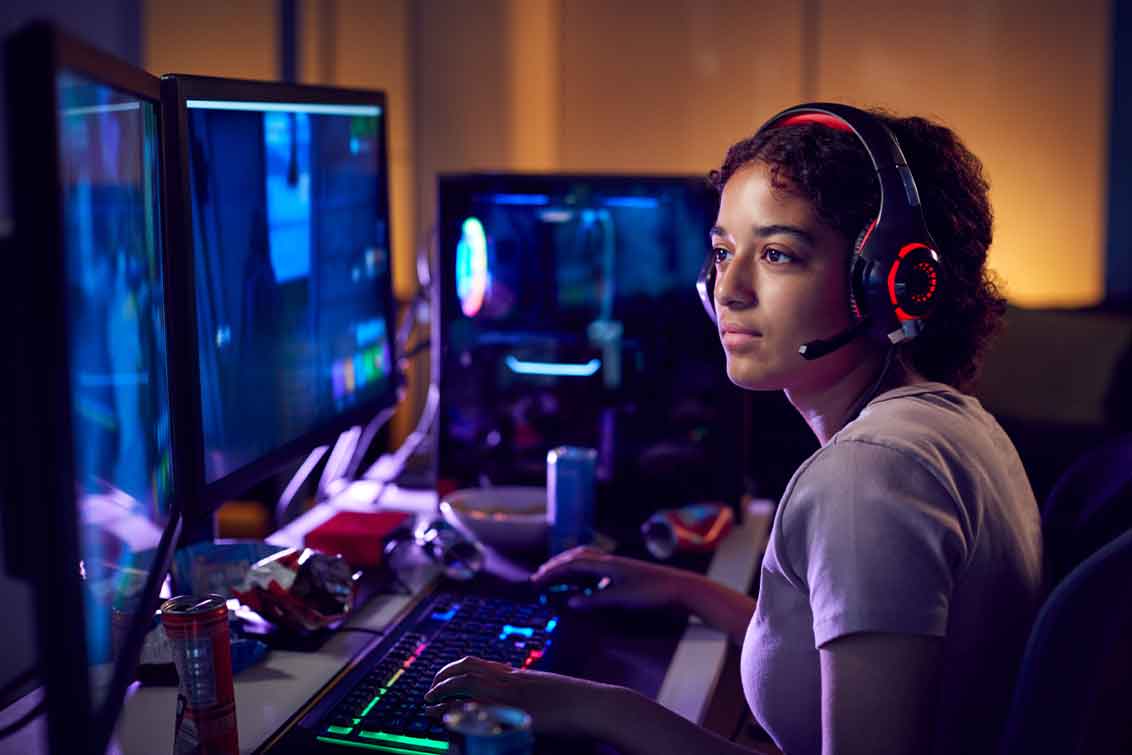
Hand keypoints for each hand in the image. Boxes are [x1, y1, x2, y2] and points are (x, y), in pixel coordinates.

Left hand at [423, 656, 616, 737]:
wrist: (597, 705)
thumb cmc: (579, 701)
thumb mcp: (548, 689)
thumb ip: (528, 689)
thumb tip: (514, 693)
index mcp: (518, 674)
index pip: (477, 663)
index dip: (454, 669)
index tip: (442, 678)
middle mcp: (512, 681)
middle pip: (466, 670)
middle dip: (442, 680)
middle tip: (429, 693)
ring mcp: (514, 696)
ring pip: (468, 686)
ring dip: (443, 694)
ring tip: (429, 705)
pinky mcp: (517, 714)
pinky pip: (481, 711)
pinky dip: (461, 713)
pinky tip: (448, 720)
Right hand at [530, 546, 690, 611]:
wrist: (680, 588)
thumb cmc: (652, 593)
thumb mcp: (621, 598)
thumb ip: (595, 599)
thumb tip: (570, 602)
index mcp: (606, 564)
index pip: (572, 564)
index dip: (553, 572)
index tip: (537, 580)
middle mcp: (609, 561)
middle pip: (576, 557)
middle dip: (556, 565)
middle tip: (540, 576)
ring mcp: (617, 566)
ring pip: (586, 559)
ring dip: (568, 565)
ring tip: (556, 575)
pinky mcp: (624, 573)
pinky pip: (596, 567)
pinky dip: (583, 571)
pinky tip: (583, 583)